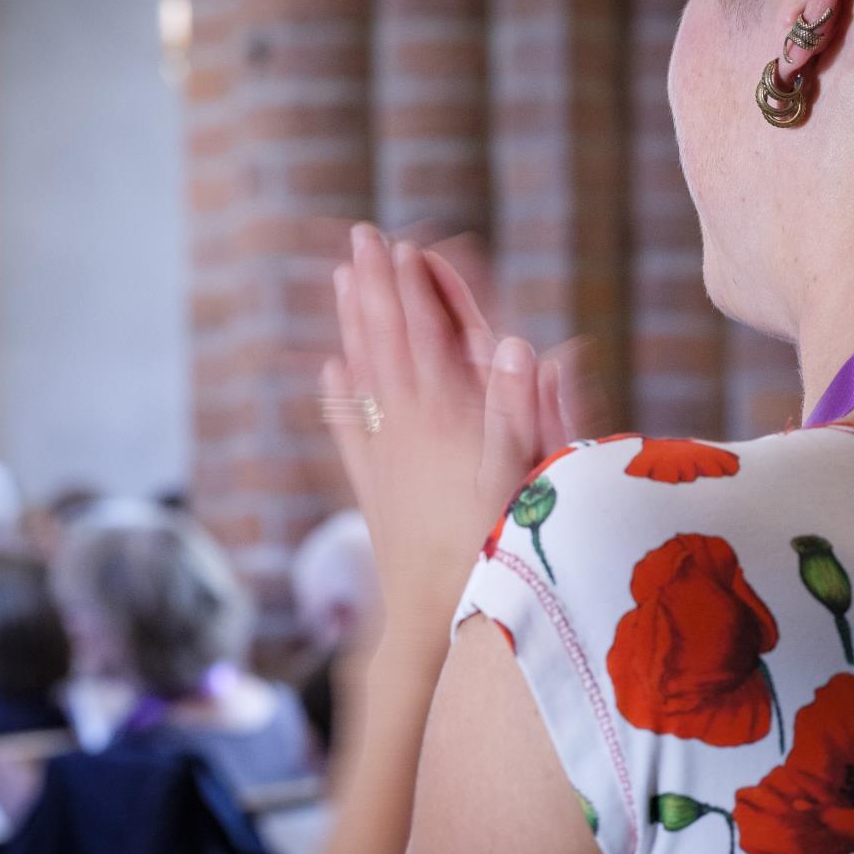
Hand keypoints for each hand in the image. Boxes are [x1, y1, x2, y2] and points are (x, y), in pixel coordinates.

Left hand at [322, 225, 557, 662]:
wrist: (432, 616)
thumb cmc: (488, 547)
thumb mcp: (519, 478)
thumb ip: (519, 410)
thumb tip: (522, 344)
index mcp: (442, 418)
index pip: (425, 337)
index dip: (414, 288)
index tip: (402, 244)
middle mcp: (405, 428)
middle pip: (385, 342)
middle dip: (374, 287)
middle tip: (360, 238)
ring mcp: (384, 456)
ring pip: (363, 374)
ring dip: (352, 325)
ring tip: (340, 282)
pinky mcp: (373, 487)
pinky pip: (350, 430)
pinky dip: (339, 396)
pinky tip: (331, 371)